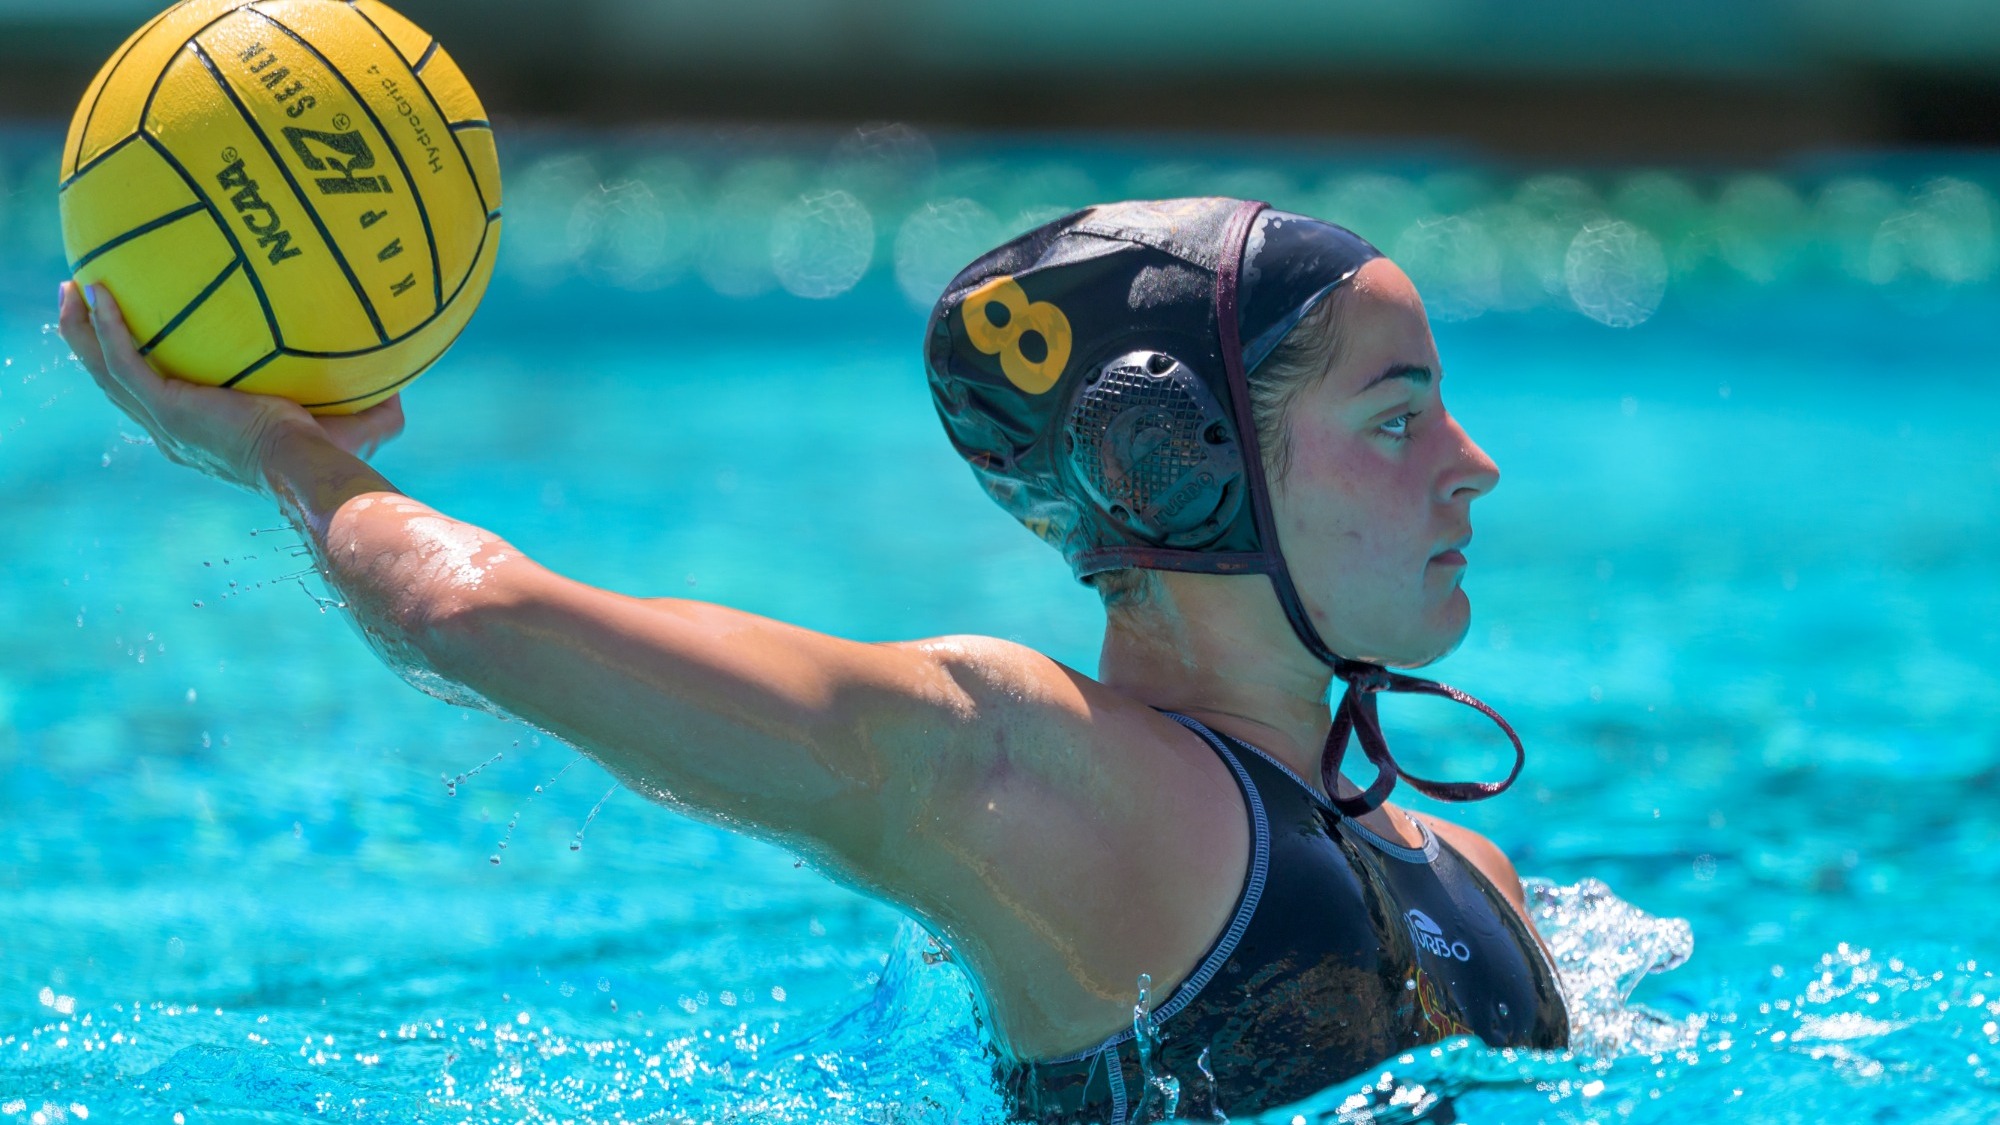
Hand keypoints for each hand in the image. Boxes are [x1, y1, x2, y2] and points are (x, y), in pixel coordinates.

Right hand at [57, 281, 405, 495]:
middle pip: (118, 383)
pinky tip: (98, 291)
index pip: (164, 400)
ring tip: (72, 289)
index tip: (140, 336)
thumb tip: (407, 387)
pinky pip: (123, 361)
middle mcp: (175, 433)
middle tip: (83, 300)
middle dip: (95, 342)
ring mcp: (165, 423)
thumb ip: (373, 406)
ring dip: (83, 331)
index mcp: (204, 435)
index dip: (145, 370)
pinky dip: (107, 328)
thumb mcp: (355, 424)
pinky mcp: (165, 409)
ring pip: (105, 372)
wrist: (310, 469)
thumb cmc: (334, 457)